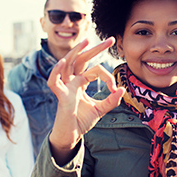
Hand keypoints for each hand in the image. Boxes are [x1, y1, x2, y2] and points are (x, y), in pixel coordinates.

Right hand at [48, 37, 124, 164]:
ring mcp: (65, 87)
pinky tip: (63, 61)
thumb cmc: (82, 121)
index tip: (116, 88)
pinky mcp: (60, 96)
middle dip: (95, 49)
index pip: (95, 70)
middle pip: (81, 59)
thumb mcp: (101, 109)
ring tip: (85, 42)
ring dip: (75, 52)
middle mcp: (72, 81)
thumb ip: (111, 100)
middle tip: (110, 40)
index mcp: (80, 82)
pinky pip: (54, 81)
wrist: (72, 136)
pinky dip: (56, 71)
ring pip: (66, 64)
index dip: (108, 77)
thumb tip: (122, 89)